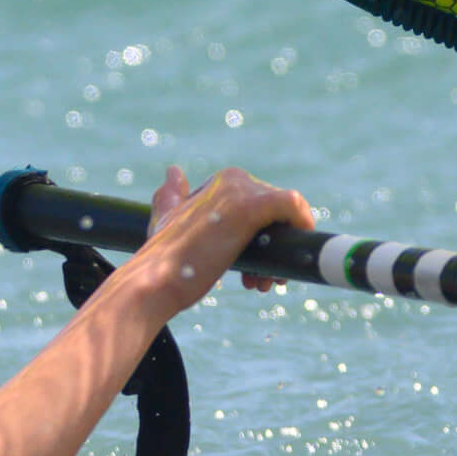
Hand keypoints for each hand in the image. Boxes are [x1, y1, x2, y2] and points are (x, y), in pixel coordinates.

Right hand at [125, 163, 315, 314]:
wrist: (156, 280)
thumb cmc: (162, 259)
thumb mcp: (165, 220)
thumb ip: (169, 196)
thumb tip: (173, 171)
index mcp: (219, 181)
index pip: (262, 205)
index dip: (264, 237)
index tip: (253, 271)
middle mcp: (232, 179)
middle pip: (277, 213)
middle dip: (274, 247)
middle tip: (261, 282)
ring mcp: (241, 191)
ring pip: (286, 217)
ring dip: (282, 253)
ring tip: (263, 284)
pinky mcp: (251, 208)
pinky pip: (293, 206)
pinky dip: (300, 227)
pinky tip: (288, 262)